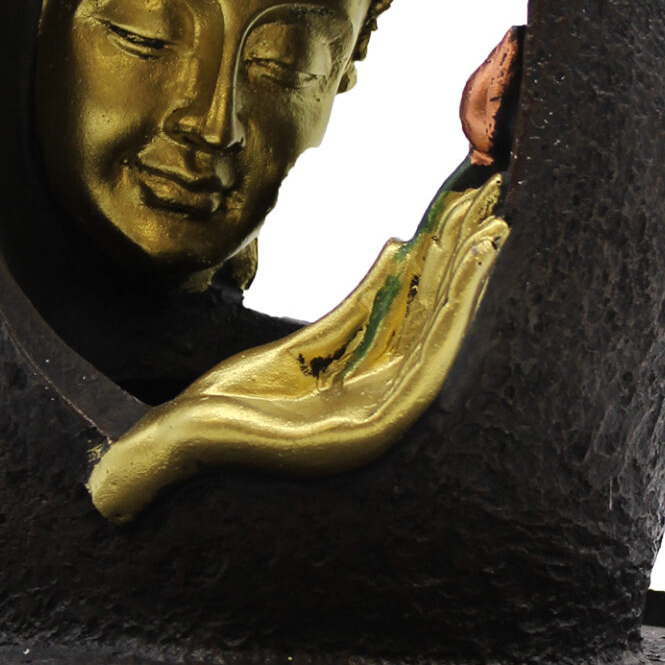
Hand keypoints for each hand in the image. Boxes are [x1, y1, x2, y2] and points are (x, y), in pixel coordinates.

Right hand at [88, 176, 507, 520]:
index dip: (462, 297)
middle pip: (429, 326)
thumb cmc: (214, 446)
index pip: (435, 351)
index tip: (483, 248)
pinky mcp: (317, 371)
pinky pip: (361, 321)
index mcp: (375, 427)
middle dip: (460, 268)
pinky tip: (401, 248)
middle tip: (491, 212)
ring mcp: (346, 387)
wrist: (172, 451)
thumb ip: (344, 409)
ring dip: (430, 269)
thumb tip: (400, 391)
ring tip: (463, 220)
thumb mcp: (265, 433)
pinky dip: (381, 285)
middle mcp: (370, 406)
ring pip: (400, 320)